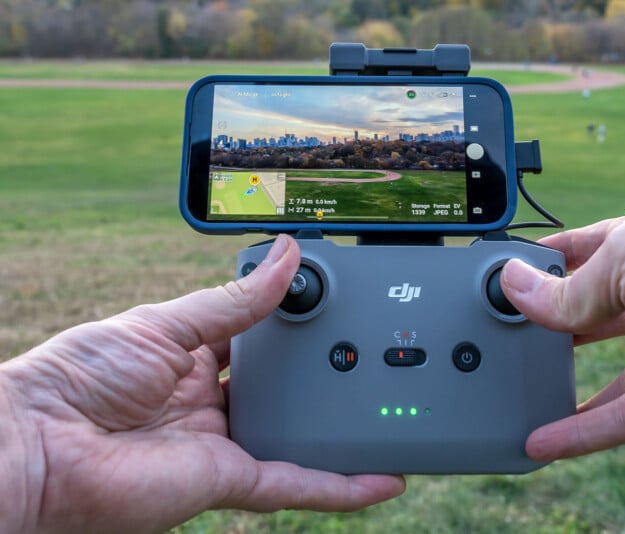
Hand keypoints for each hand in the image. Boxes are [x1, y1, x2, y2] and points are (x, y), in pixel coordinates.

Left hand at [0, 235, 404, 532]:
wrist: (36, 446)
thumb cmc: (77, 376)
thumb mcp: (165, 320)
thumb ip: (234, 300)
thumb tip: (286, 257)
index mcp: (195, 356)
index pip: (263, 335)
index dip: (299, 320)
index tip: (338, 297)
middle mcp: (214, 401)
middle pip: (288, 385)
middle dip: (329, 368)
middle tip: (378, 347)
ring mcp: (226, 443)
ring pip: (301, 439)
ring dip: (344, 430)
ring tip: (394, 409)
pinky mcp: (231, 481)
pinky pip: (297, 484)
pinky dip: (342, 486)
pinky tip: (383, 479)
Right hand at [501, 166, 624, 460]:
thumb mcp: (623, 257)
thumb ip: (567, 290)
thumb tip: (514, 291)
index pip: (583, 254)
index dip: (544, 263)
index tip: (505, 273)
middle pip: (593, 317)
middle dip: (550, 323)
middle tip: (501, 331)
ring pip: (608, 376)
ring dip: (563, 385)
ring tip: (515, 389)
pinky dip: (582, 435)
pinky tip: (542, 441)